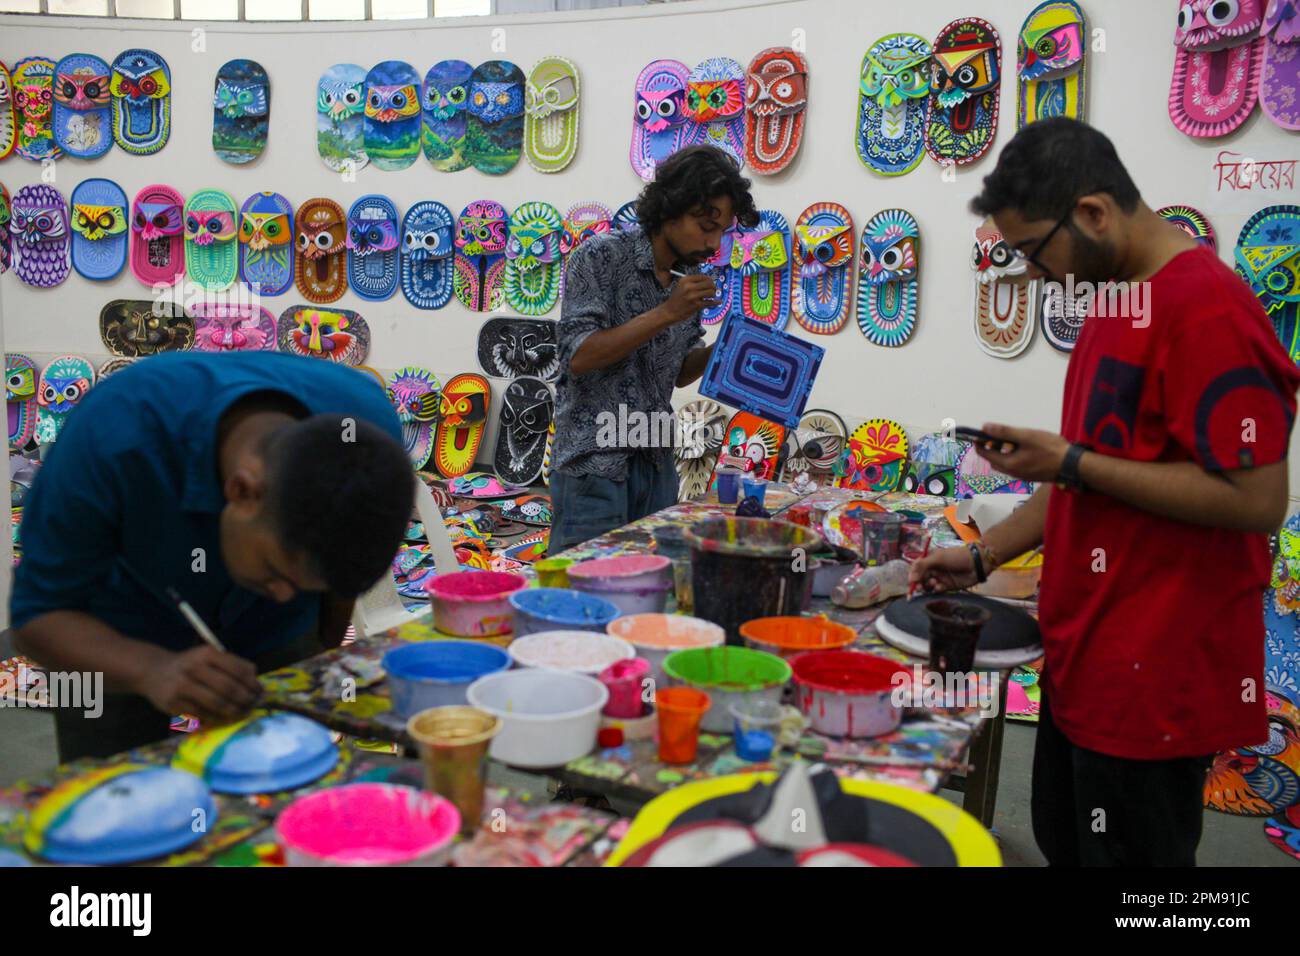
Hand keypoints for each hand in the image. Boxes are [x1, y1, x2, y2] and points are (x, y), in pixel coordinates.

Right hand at [138, 646, 260, 725]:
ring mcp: (182, 686)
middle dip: (246, 699)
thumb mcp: (209, 656)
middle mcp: (194, 668)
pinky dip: (216, 717)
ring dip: (234, 711)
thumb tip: (255, 678)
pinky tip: (224, 717)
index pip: (238, 669)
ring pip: (216, 704)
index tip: (260, 691)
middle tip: (253, 706)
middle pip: (229, 688)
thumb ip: (232, 664)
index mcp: (207, 653)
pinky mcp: (173, 703)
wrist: (153, 671)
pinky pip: (202, 714)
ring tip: (243, 713)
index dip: (253, 683)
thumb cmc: (190, 664)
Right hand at [663, 274, 721, 322]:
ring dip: (713, 294)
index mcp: (685, 280)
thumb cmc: (677, 298)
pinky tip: (719, 302)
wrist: (669, 311)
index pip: (703, 277)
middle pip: (709, 283)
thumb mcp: (682, 286)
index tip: (710, 284)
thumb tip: (710, 281)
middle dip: (713, 287)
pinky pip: (710, 302)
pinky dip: (716, 302)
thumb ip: (694, 282)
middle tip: (713, 291)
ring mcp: (693, 296)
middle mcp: (689, 286)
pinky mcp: (696, 305)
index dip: (709, 280)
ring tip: (711, 297)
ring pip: (711, 292)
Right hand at [908, 545, 978, 592]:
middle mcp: (933, 568)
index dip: (912, 575)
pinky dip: (937, 589)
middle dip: (918, 583)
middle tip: (919, 588)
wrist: (976, 564)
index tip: (911, 582)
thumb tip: (911, 578)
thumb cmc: (956, 556)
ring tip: (933, 584)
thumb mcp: (937, 558)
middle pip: (920, 578)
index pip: (916, 568)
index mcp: (929, 559)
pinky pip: (937, 589)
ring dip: (928, 586)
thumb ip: (922, 566)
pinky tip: (940, 586)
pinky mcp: (947, 586)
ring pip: (928, 585)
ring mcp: (940, 577)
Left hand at [973, 423, 1069, 483]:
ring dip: (1004, 452)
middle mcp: (1013, 473)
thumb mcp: (1026, 436)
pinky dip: (1014, 456)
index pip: (985, 453)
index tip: (981, 432)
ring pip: (1005, 463)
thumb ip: (1004, 432)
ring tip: (1015, 440)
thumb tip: (985, 427)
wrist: (1072, 465)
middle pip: (994, 460)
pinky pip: (1016, 466)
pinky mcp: (1031, 475)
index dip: (980, 442)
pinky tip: (1026, 448)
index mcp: (1008, 464)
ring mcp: (1022, 476)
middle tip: (999, 434)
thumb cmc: (1050, 449)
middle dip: (992, 447)